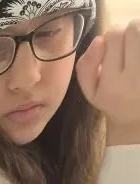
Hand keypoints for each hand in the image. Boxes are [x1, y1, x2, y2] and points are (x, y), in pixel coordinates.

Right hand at [77, 22, 139, 141]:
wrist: (137, 119)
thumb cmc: (113, 100)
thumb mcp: (91, 91)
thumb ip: (86, 66)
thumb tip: (98, 40)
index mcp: (112, 85)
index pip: (113, 35)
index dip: (112, 37)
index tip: (113, 50)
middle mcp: (135, 79)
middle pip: (134, 28)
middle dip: (130, 33)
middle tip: (129, 48)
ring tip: (136, 49)